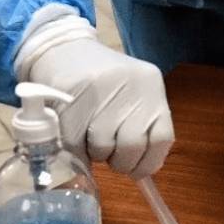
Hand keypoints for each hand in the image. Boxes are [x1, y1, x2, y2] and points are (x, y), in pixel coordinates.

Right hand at [24, 18, 173, 178]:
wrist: (61, 50)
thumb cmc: (100, 82)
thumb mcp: (131, 95)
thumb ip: (141, 127)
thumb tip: (142, 173)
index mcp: (151, 85)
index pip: (162, 138)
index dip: (148, 162)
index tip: (135, 170)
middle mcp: (131, 83)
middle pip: (132, 146)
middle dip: (119, 161)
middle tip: (108, 155)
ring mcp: (102, 87)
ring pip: (102, 146)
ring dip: (94, 154)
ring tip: (89, 138)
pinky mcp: (72, 93)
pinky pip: (75, 142)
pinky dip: (74, 150)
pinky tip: (73, 137)